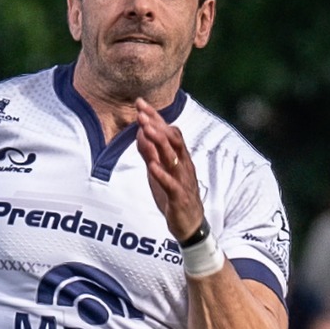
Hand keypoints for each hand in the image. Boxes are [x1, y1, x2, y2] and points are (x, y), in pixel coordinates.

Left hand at [134, 98, 207, 245]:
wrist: (190, 224)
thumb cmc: (174, 195)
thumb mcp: (158, 171)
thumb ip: (149, 152)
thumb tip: (139, 132)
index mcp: (179, 157)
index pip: (167, 131)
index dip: (155, 117)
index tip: (140, 103)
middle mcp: (183, 164)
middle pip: (172, 140)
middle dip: (157, 125)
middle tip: (141, 113)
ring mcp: (183, 180)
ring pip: (173, 158)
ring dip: (159, 143)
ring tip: (145, 130)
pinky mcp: (179, 197)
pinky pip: (171, 184)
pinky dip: (162, 174)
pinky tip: (152, 165)